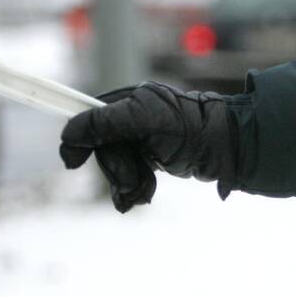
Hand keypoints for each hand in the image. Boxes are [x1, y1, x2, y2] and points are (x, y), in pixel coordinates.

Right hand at [59, 82, 235, 211]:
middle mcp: (133, 118)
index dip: (80, 139)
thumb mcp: (144, 121)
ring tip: (143, 192)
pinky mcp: (151, 159)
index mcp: (130, 101)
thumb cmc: (189, 129)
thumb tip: (70, 133)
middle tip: (132, 181)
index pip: (91, 118)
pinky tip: (144, 195)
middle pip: (104, 149)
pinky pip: (129, 178)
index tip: (72, 162)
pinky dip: (134, 190)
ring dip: (126, 184)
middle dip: (117, 170)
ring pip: (116, 167)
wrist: (225, 149)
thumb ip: (106, 123)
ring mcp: (142, 140)